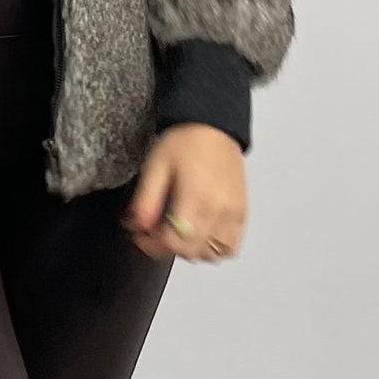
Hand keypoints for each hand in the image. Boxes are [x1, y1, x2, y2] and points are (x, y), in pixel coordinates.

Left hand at [121, 123, 247, 262]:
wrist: (213, 124)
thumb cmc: (186, 140)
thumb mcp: (155, 166)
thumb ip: (145, 201)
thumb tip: (136, 227)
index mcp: (196, 198)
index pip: (174, 242)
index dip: (151, 244)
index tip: (141, 234)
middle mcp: (218, 210)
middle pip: (191, 252)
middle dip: (168, 247)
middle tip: (155, 230)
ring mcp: (233, 213)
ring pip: (212, 254)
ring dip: (191, 249)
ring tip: (179, 230)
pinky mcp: (242, 213)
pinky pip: (231, 246)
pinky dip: (215, 247)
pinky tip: (201, 233)